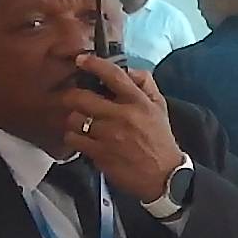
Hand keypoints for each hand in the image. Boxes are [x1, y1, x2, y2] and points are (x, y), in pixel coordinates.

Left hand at [60, 57, 183, 203]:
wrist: (164, 177)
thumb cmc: (160, 141)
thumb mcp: (161, 109)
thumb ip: (147, 86)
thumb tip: (130, 70)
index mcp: (139, 103)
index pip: (114, 75)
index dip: (93, 64)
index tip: (81, 59)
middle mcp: (123, 116)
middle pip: (82, 97)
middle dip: (72, 96)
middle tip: (74, 100)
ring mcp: (109, 136)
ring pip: (74, 118)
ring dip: (74, 119)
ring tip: (82, 124)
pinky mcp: (99, 153)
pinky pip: (73, 138)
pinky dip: (74, 138)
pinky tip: (83, 140)